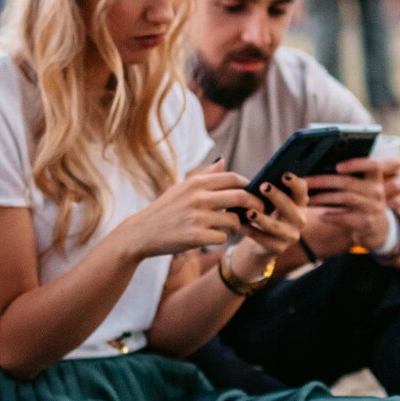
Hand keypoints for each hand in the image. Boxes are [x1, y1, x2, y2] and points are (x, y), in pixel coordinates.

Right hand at [110, 162, 254, 259]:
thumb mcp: (181, 188)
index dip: (248, 185)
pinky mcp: (196, 237)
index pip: (233, 178)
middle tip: (259, 211)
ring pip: (233, 220)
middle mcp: (198, 197)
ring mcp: (197, 218)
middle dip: (254, 204)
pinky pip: (222, 238)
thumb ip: (205, 176)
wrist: (141, 233)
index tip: (253, 192)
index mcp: (196, 183)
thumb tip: (223, 161)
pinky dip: (220, 239)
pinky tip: (211, 238)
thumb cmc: (165, 210)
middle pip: (241, 197)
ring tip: (228, 227)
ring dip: (235, 225)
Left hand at [235, 171, 307, 261]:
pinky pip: (262, 239)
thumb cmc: (266, 213)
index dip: (295, 183)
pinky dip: (250, 231)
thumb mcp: (271, 201)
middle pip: (290, 207)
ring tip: (249, 212)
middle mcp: (299, 220)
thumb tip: (254, 175)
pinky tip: (239, 225)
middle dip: (277, 196)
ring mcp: (290, 236)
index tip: (284, 175)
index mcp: (299, 203)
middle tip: (263, 186)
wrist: (262, 242)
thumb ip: (268, 187)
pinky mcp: (278, 248)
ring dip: (262, 218)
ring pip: (275, 226)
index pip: (302, 191)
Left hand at [305, 158, 393, 251]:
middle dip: (323, 181)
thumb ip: (351, 179)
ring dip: (323, 198)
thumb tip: (319, 169)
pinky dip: (330, 216)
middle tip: (305, 182)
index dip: (355, 164)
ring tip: (308, 199)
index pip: (372, 165)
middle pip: (348, 182)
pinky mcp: (365, 223)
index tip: (337, 166)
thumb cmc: (364, 203)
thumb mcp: (364, 190)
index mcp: (375, 179)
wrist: (378, 229)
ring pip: (344, 198)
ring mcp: (372, 208)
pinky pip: (344, 217)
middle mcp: (377, 191)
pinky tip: (321, 216)